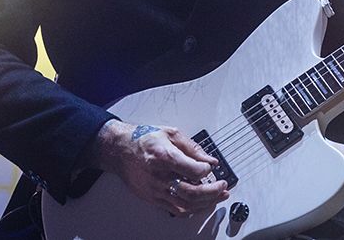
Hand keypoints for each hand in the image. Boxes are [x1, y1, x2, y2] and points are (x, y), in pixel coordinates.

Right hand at [93, 119, 228, 215]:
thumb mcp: (170, 134)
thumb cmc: (143, 139)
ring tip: (218, 197)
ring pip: (186, 205)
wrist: (120, 150)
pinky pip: (176, 210)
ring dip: (206, 203)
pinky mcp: (152, 198)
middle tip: (223, 186)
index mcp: (164, 157)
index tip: (211, 167)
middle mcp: (159, 177)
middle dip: (213, 192)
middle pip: (192, 193)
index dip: (206, 170)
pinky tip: (201, 204)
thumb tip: (210, 160)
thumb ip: (193, 148)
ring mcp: (155, 190)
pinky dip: (192, 209)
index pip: (193, 171)